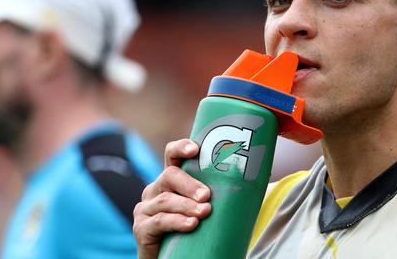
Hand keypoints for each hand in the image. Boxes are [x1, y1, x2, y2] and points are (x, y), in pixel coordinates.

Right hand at [133, 139, 211, 258]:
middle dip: (190, 184)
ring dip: (187, 205)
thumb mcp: (201, 208)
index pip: (172, 155)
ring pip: (165, 200)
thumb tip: (254, 179)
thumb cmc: (193, 230)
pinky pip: (159, 221)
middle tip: (207, 195)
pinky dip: (177, 222)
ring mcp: (145, 209)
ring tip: (204, 212)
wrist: (173, 258)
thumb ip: (214, 195)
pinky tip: (191, 224)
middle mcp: (155, 190)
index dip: (181, 148)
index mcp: (171, 181)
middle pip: (169, 176)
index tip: (195, 149)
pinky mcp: (142, 228)